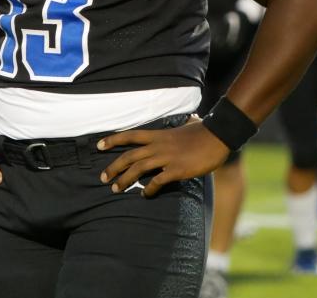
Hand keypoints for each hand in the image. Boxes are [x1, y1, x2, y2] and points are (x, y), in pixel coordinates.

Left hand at [98, 119, 229, 197]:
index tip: (98, 145)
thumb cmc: (202, 131)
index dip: (113, 140)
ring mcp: (167, 157)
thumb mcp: (182, 126)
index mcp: (158, 134)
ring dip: (125, 180)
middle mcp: (158, 145)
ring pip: (138, 168)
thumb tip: (181, 122)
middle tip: (103, 178)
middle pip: (129, 155)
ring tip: (115, 189)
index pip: (130, 136)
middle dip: (113, 167)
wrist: (217, 136)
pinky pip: (158, 181)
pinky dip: (149, 189)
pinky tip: (145, 195)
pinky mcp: (177, 169)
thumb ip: (173, 129)